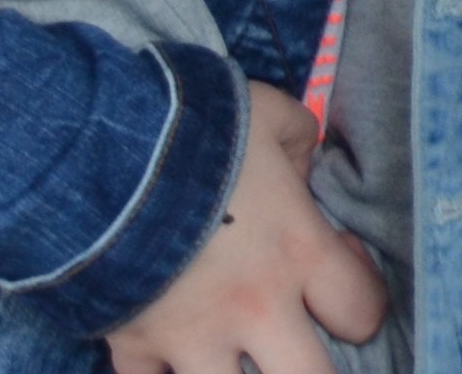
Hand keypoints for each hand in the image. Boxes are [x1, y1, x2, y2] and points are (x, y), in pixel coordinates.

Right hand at [101, 78, 384, 373]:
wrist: (100, 151)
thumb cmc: (195, 127)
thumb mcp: (270, 113)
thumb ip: (300, 140)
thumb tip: (302, 166)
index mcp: (299, 251)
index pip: (362, 311)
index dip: (361, 301)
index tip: (337, 274)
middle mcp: (256, 307)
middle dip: (312, 371)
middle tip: (296, 350)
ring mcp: (193, 337)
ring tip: (231, 359)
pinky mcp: (133, 347)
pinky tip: (165, 360)